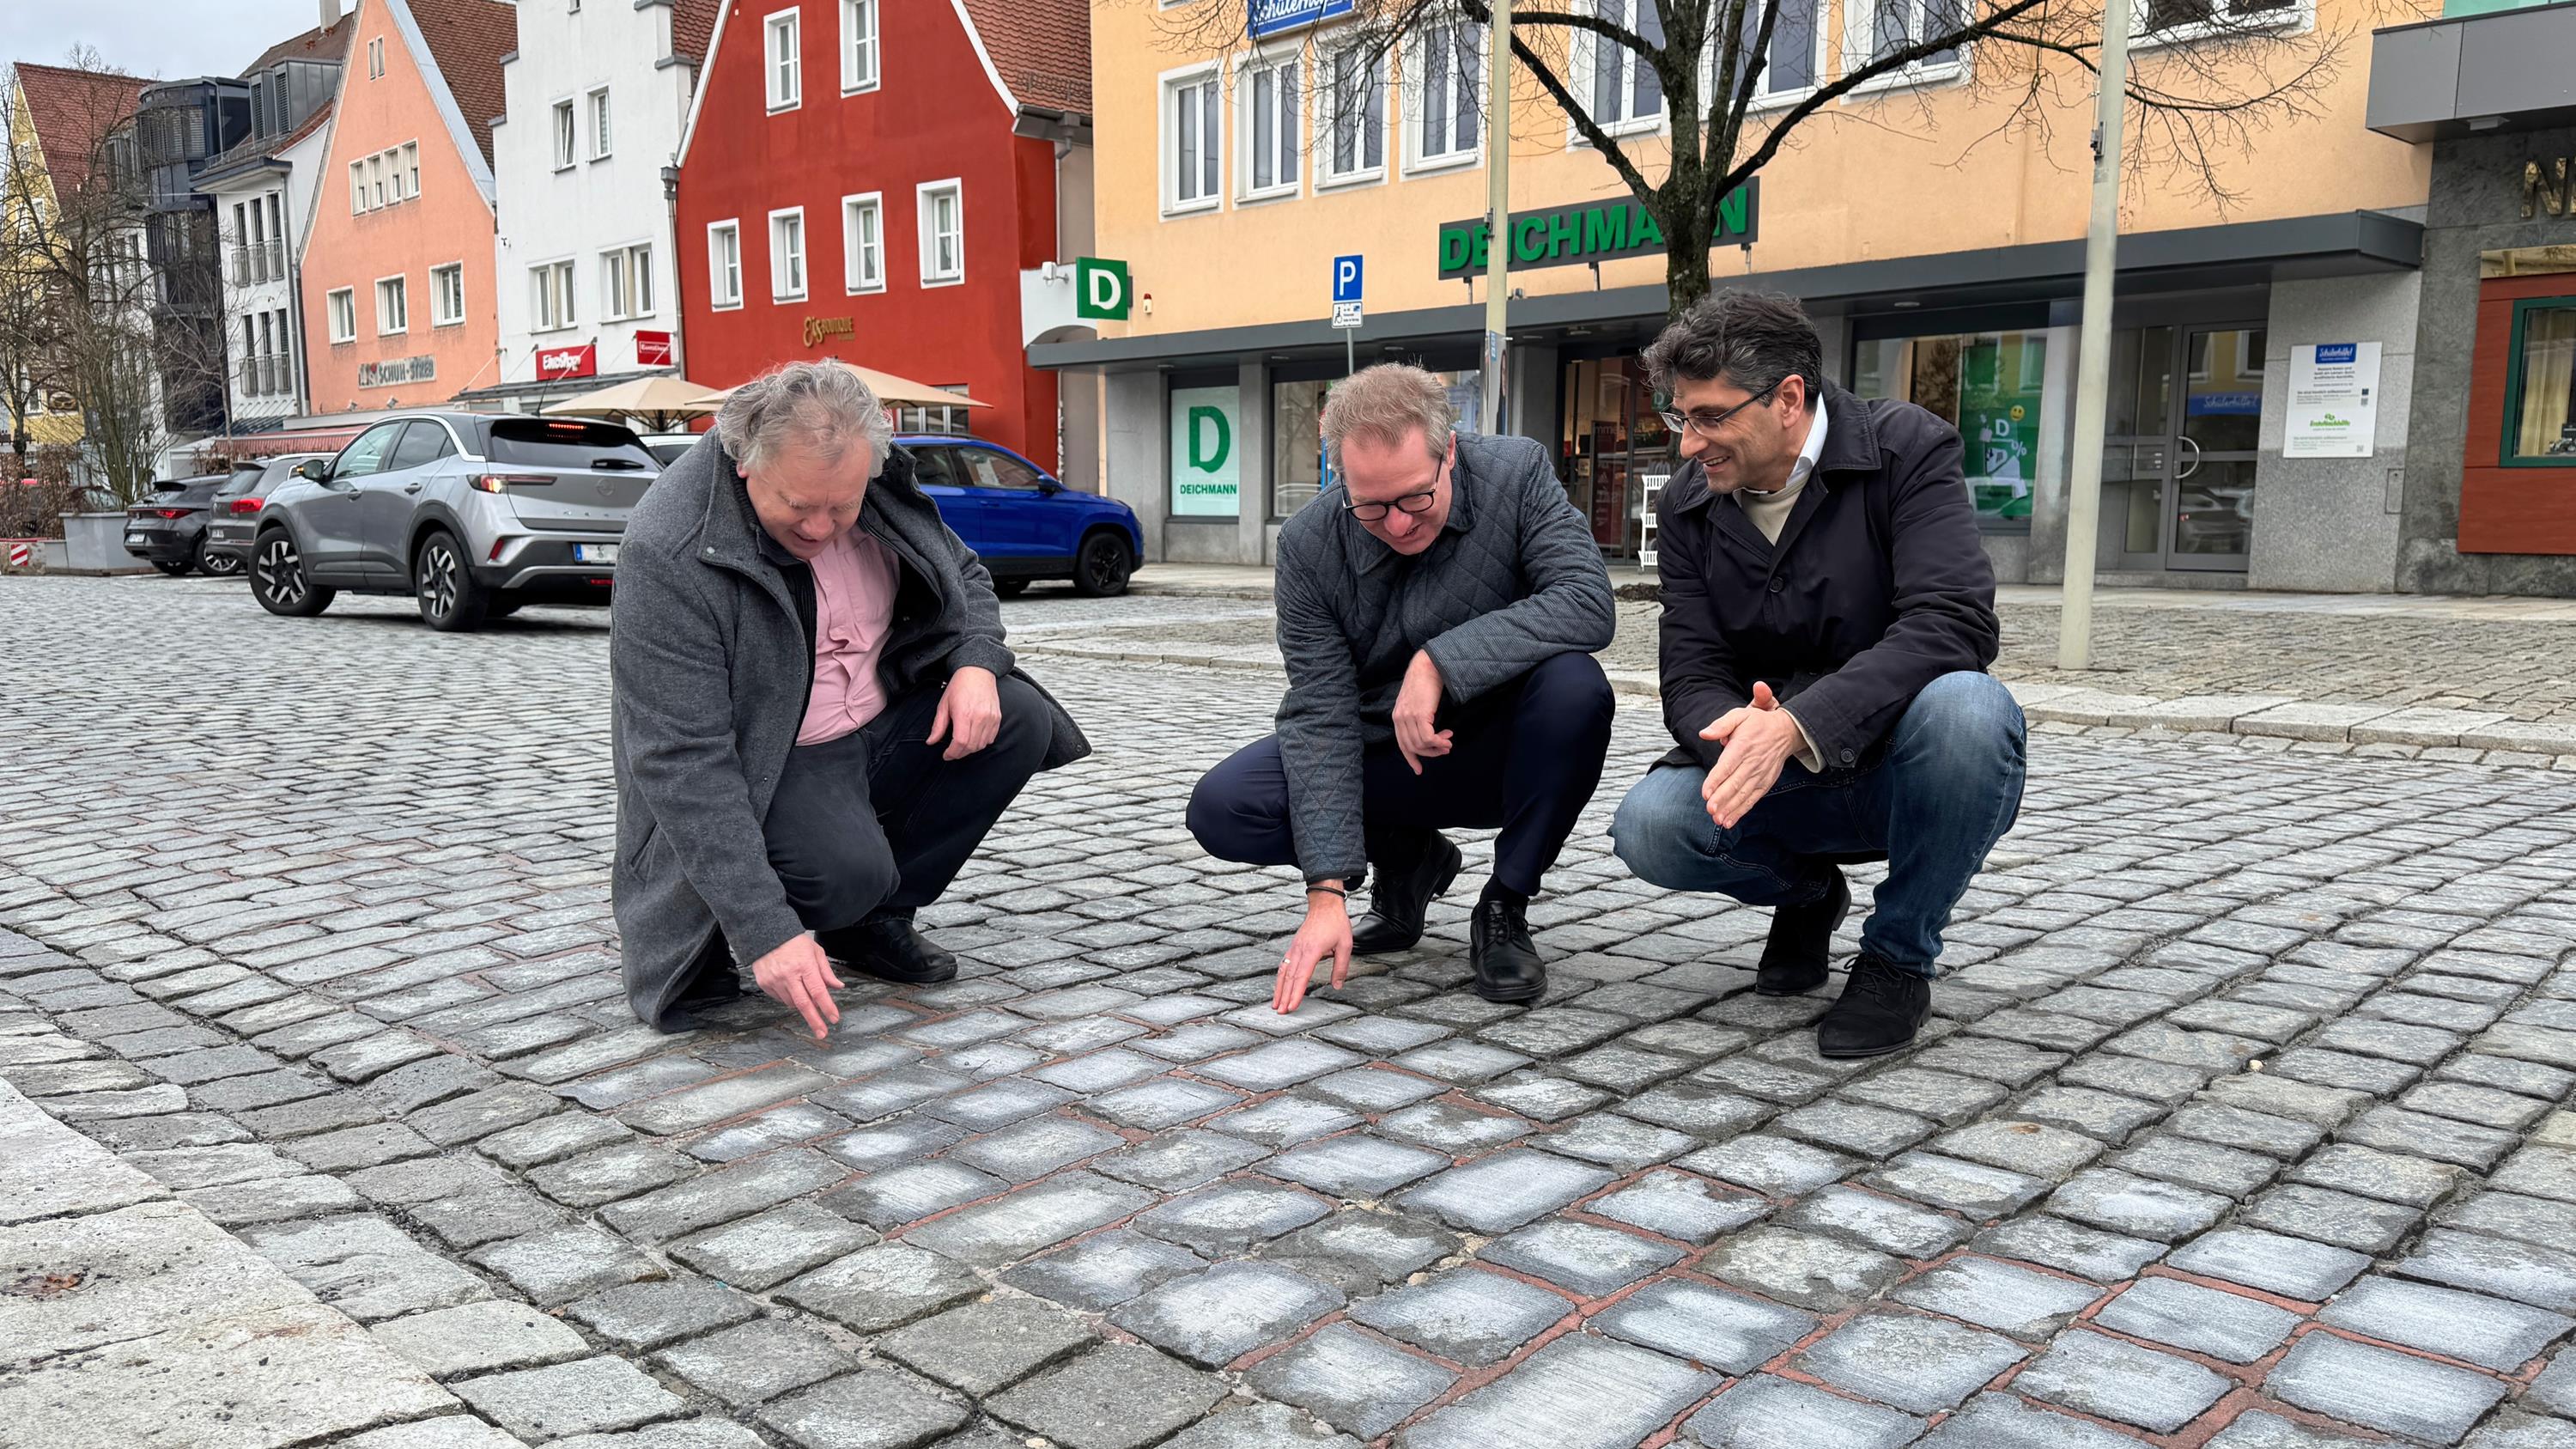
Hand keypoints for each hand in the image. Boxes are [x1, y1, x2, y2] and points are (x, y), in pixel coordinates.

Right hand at [750, 933, 844, 1040]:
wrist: (766, 935)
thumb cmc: (793, 942)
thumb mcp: (815, 951)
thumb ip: (826, 971)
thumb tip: (838, 986)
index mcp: (804, 965)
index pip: (818, 991)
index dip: (827, 1007)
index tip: (834, 1018)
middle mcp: (788, 975)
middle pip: (804, 1004)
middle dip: (814, 1021)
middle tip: (822, 1033)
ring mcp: (775, 980)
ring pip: (792, 1003)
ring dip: (801, 1004)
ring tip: (802, 989)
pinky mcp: (764, 984)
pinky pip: (780, 999)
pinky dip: (788, 997)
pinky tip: (789, 986)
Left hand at [927, 666, 1000, 760]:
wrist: (978, 673)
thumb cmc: (960, 687)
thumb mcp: (944, 705)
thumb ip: (938, 725)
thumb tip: (931, 741)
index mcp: (964, 714)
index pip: (960, 742)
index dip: (952, 753)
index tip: (946, 755)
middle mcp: (979, 717)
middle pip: (971, 746)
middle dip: (960, 753)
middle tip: (952, 752)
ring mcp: (990, 718)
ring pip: (982, 744)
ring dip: (971, 749)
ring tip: (962, 746)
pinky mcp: (997, 718)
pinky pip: (991, 738)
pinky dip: (982, 742)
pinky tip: (974, 738)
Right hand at [1274, 890, 1352, 1013]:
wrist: (1325, 905)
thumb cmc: (1335, 923)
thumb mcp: (1346, 945)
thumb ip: (1341, 967)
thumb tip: (1337, 985)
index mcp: (1312, 951)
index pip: (1302, 977)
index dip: (1296, 993)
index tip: (1292, 1006)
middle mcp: (1299, 951)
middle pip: (1289, 978)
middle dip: (1284, 996)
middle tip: (1281, 1012)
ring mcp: (1294, 948)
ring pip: (1283, 972)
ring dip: (1279, 989)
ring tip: (1276, 1004)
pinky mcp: (1294, 947)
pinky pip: (1284, 965)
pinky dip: (1280, 978)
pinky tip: (1279, 986)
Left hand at [1391, 651, 1452, 775]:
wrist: (1429, 666)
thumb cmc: (1426, 682)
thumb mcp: (1417, 703)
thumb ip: (1417, 718)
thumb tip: (1429, 735)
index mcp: (1397, 717)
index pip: (1402, 744)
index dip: (1411, 758)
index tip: (1418, 770)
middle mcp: (1399, 718)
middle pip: (1413, 747)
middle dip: (1430, 752)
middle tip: (1444, 749)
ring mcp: (1408, 717)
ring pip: (1421, 744)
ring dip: (1437, 746)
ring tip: (1448, 741)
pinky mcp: (1419, 714)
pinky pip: (1428, 737)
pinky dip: (1438, 742)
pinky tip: (1447, 738)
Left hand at [1698, 681, 1799, 829]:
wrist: (1785, 731)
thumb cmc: (1758, 724)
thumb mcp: (1739, 715)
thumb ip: (1721, 725)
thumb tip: (1704, 733)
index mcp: (1743, 746)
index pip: (1727, 765)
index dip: (1716, 780)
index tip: (1706, 792)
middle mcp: (1752, 762)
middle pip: (1735, 783)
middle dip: (1722, 798)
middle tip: (1710, 809)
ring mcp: (1760, 774)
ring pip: (1743, 794)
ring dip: (1730, 808)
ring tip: (1718, 820)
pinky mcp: (1765, 783)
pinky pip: (1752, 799)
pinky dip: (1741, 811)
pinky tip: (1730, 821)